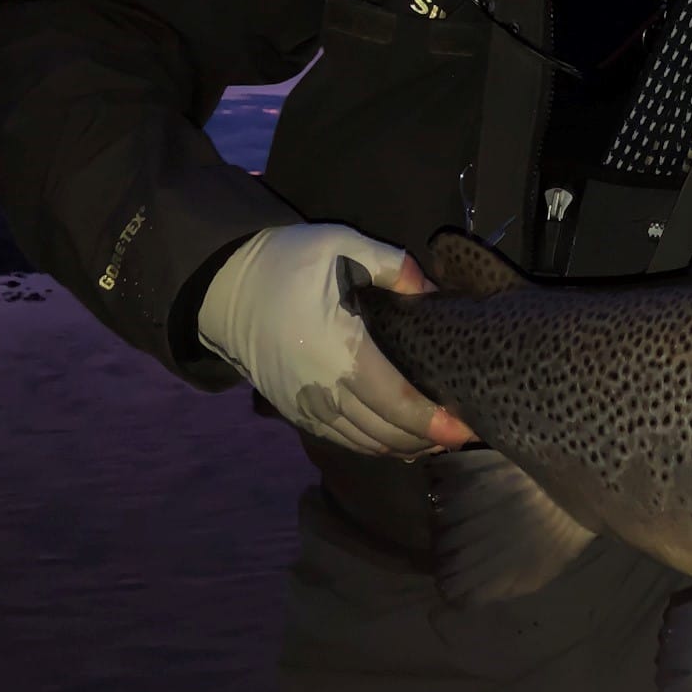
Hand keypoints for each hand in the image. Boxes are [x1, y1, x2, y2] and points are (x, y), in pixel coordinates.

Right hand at [197, 222, 476, 455]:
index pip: (396, 401)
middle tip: (465, 430)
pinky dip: (374, 445)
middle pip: (385, 431)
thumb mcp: (343, 245)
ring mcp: (305, 406)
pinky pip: (341, 439)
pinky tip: (400, 440)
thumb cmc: (288, 262)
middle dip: (428, 437)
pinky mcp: (294, 410)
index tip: (466, 426)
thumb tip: (432, 293)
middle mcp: (322, 389)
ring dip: (404, 445)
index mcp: (340, 350)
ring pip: (364, 442)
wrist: (225, 286)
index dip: (434, 420)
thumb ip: (394, 267)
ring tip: (439, 436)